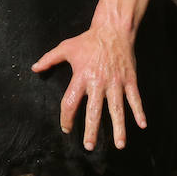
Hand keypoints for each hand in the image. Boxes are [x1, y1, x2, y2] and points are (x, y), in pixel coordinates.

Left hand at [32, 25, 145, 150]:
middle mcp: (98, 82)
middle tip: (90, 146)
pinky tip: (142, 125)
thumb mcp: (66, 47)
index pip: (71, 102)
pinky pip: (135, 98)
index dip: (67, 117)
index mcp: (82, 76)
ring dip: (119, 127)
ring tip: (119, 145)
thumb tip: (34, 68)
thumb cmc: (88, 40)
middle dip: (92, 129)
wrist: (113, 29)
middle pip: (94, 110)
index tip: (67, 128)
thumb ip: (49, 59)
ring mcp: (115, 82)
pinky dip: (139, 111)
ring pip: (117, 109)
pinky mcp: (129, 79)